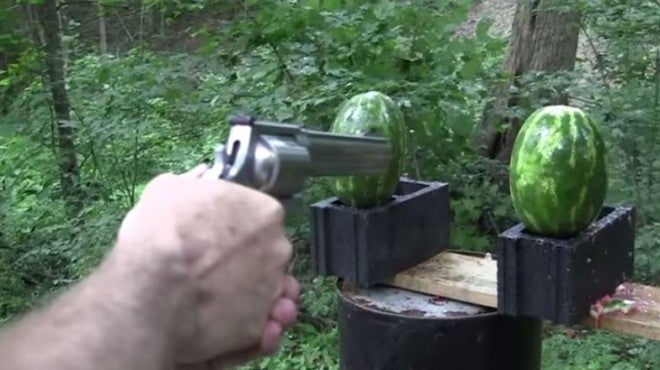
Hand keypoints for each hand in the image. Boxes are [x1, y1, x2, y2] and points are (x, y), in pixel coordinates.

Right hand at [114, 164, 299, 366]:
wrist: (152, 291)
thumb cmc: (161, 234)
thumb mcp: (167, 191)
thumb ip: (191, 183)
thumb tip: (200, 176)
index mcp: (265, 212)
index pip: (260, 218)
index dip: (238, 228)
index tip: (218, 236)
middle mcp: (279, 250)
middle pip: (268, 254)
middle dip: (248, 262)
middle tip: (216, 269)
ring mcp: (272, 290)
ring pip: (266, 291)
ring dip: (251, 295)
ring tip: (220, 301)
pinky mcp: (259, 326)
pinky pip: (258, 324)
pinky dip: (246, 325)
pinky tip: (223, 322)